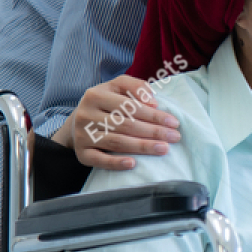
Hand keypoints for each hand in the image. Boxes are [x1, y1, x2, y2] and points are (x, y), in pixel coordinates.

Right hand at [50, 75, 180, 168]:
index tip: (174, 123)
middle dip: (153, 131)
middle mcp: (86, 114)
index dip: (153, 114)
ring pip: (116, 142)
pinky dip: (116, 163)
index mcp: (96, 94)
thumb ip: (135, 86)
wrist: (77, 123)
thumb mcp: (116, 87)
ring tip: (163, 149)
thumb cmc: (105, 104)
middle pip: (126, 124)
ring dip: (142, 146)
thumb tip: (152, 102)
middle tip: (174, 137)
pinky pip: (99, 160)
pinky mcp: (82, 153)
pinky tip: (133, 164)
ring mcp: (82, 134)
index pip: (130, 106)